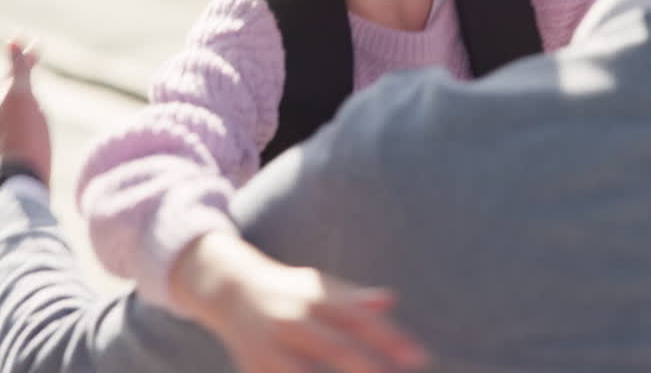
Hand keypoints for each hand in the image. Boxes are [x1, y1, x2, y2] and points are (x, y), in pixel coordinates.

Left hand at [0, 40, 51, 186]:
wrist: (21, 180)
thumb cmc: (24, 136)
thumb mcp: (21, 96)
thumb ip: (17, 70)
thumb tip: (12, 41)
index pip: (12, 72)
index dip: (24, 58)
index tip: (36, 44)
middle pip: (10, 89)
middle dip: (20, 74)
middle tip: (32, 59)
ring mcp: (1, 136)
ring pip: (12, 109)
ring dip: (23, 96)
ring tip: (33, 92)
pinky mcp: (10, 153)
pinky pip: (17, 125)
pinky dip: (26, 115)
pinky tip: (32, 126)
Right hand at [173, 233, 428, 372]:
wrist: (230, 292)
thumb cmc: (289, 291)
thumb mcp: (319, 286)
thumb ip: (354, 298)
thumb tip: (390, 300)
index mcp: (314, 297)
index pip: (358, 319)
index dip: (390, 338)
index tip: (420, 357)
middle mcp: (293, 320)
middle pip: (337, 348)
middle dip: (370, 367)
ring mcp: (272, 348)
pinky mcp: (257, 369)